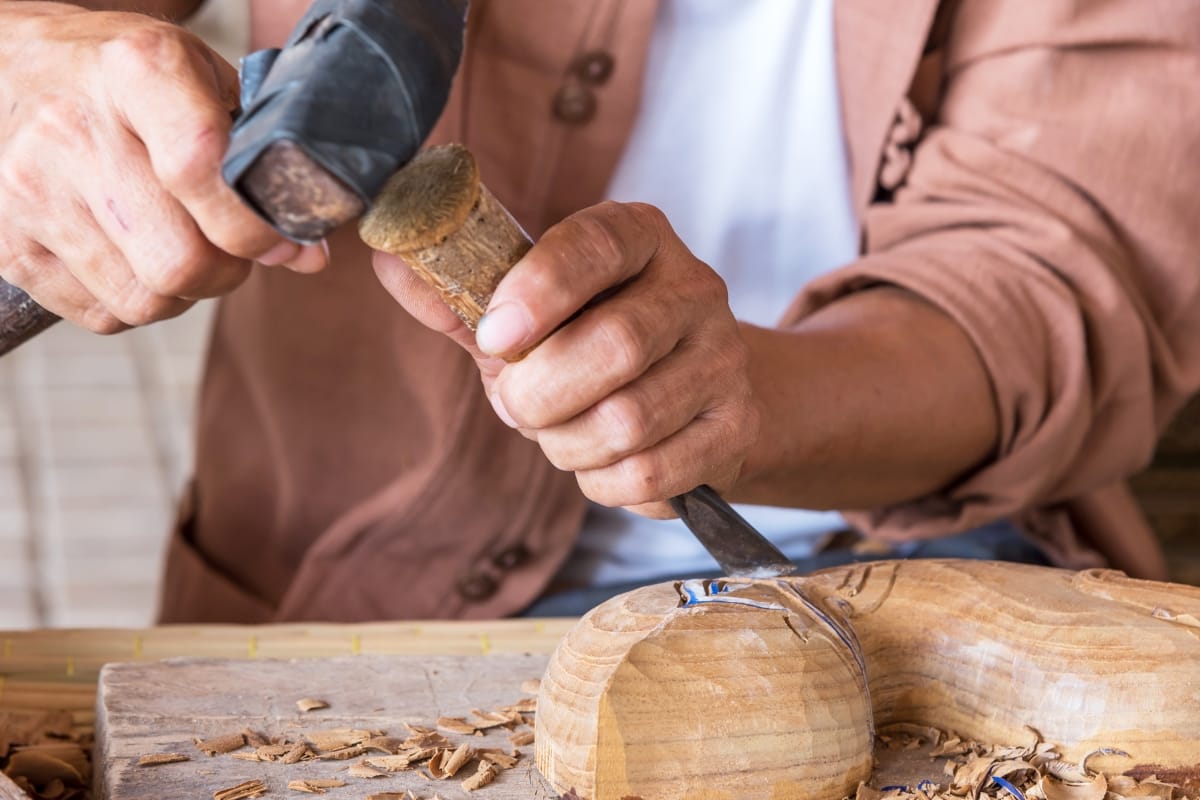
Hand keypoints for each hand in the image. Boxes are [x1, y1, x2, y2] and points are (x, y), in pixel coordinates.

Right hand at [0, 3, 325, 332]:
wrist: (10, 68)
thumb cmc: (125, 80)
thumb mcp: (199, 77)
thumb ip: (259, 160)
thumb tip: (308, 255)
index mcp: (134, 71)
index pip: (200, 169)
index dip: (255, 227)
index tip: (284, 243)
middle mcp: (72, 129)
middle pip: (178, 258)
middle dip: (227, 272)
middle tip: (232, 249)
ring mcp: (30, 190)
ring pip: (144, 299)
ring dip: (183, 292)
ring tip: (182, 247)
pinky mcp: (8, 244)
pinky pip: (102, 315)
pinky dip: (136, 301)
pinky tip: (134, 256)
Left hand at [375, 201, 759, 517]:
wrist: (697, 393)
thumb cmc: (594, 344)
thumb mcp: (532, 314)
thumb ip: (465, 299)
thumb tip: (391, 266)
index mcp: (638, 237)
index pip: (594, 246)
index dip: (538, 292)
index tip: (495, 338)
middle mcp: (695, 288)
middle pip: (616, 345)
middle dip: (541, 393)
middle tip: (516, 406)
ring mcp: (724, 358)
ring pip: (628, 421)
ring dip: (566, 444)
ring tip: (559, 434)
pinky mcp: (734, 427)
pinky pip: (650, 474)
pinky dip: (601, 483)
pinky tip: (598, 463)